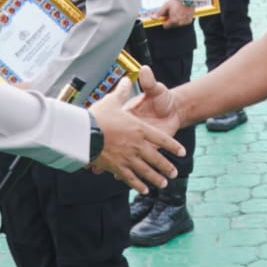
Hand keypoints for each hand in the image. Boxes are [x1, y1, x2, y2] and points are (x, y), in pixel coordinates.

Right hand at [89, 72, 184, 193]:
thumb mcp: (113, 100)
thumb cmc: (98, 116)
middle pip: (156, 158)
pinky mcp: (117, 166)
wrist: (84, 132)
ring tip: (164, 183)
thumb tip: (130, 76)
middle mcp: (137, 145)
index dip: (172, 146)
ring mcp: (128, 157)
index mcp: (139, 129)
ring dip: (156, 177)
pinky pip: (130, 178)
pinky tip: (144, 190)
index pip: (161, 139)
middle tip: (174, 173)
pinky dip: (138, 184)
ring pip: (146, 170)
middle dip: (166, 166)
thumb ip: (123, 90)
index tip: (181, 152)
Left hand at [159, 0, 195, 27]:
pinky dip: (183, 19)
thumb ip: (159, 13)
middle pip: (172, 25)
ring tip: (178, 12)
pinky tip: (183, 13)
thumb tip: (153, 17)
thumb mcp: (166, 6)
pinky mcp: (189, 21)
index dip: (165, 21)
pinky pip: (184, 22)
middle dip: (171, 20)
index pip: (166, 26)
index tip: (166, 17)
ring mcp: (184, 23)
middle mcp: (179, 23)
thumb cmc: (177, 2)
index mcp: (173, 20)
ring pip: (178, 24)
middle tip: (172, 13)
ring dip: (177, 20)